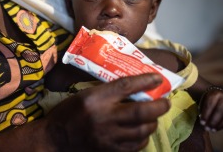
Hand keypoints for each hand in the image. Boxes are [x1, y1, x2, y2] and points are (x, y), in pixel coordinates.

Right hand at [45, 73, 170, 151]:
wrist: (55, 139)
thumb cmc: (69, 113)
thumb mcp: (84, 95)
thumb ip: (107, 92)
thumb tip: (134, 88)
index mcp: (95, 98)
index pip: (125, 86)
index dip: (145, 81)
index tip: (158, 78)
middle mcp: (103, 117)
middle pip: (140, 111)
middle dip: (159, 106)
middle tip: (166, 102)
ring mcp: (108, 137)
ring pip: (141, 130)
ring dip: (152, 123)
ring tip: (154, 118)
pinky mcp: (110, 151)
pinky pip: (135, 146)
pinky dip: (143, 138)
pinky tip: (141, 133)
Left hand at [199, 86, 222, 131]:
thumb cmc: (211, 102)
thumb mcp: (205, 101)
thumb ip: (203, 110)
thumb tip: (203, 123)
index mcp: (215, 94)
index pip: (210, 105)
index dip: (206, 115)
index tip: (202, 123)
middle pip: (220, 111)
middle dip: (213, 122)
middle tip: (207, 129)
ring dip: (220, 125)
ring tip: (213, 130)